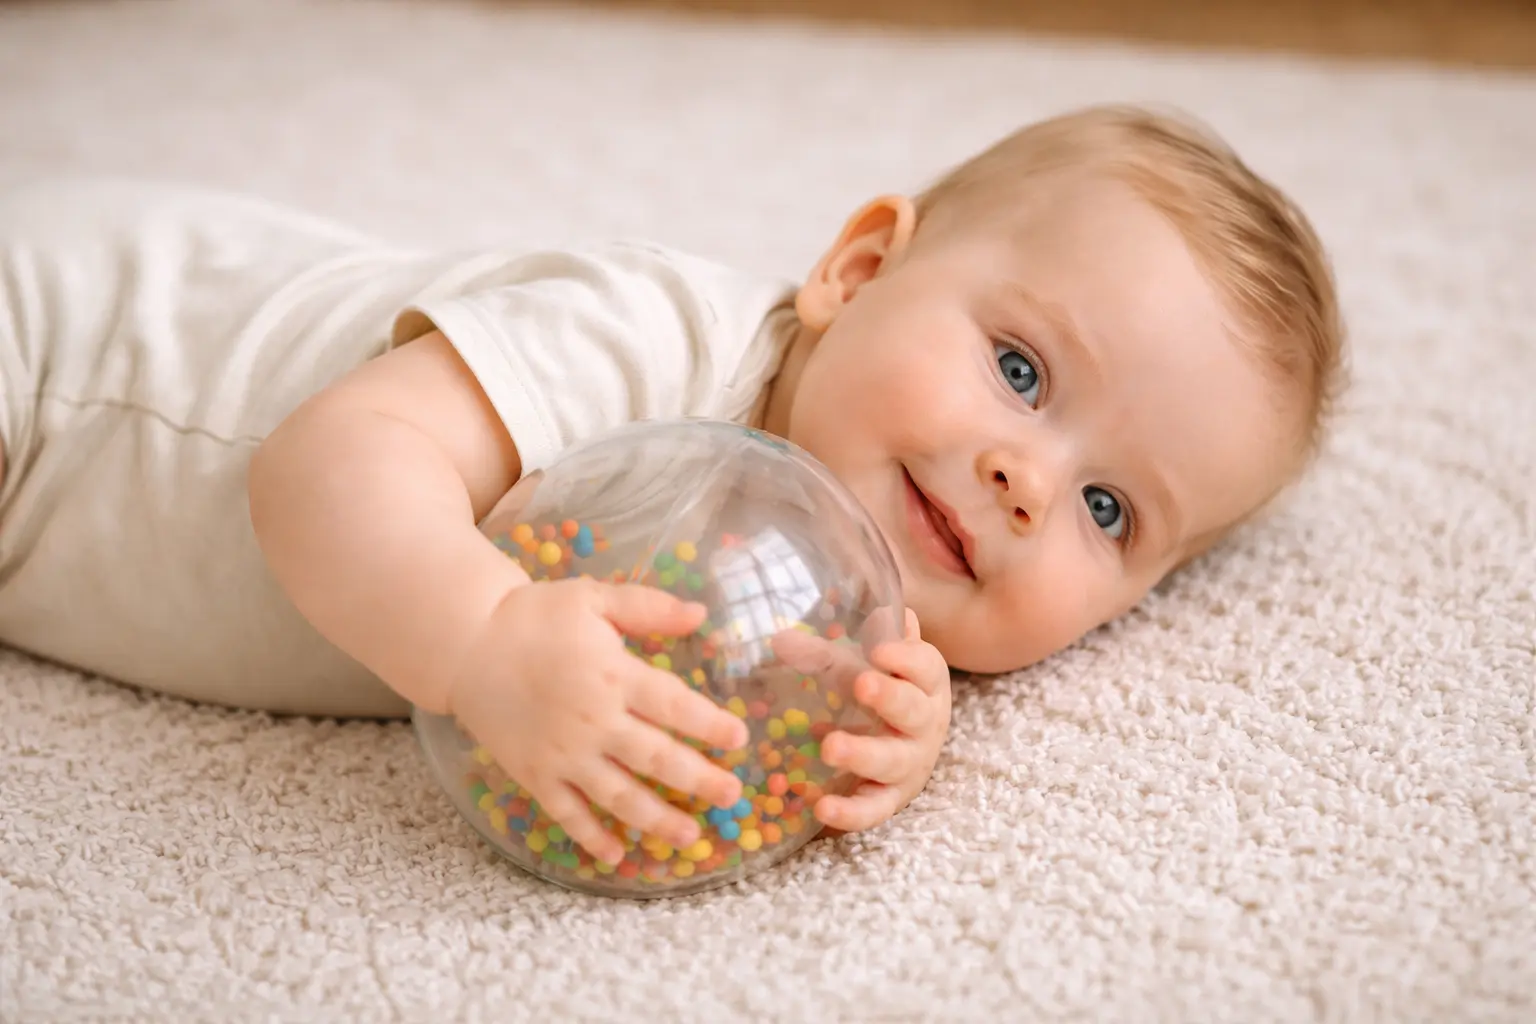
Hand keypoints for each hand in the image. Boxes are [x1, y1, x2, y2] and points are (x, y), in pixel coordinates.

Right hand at [447, 577, 748, 865]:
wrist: (467, 644)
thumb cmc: (534, 616)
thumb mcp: (593, 598)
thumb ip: (648, 607)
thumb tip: (700, 615)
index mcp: (614, 675)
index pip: (675, 706)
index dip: (711, 725)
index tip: (739, 739)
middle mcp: (595, 722)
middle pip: (657, 759)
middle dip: (699, 780)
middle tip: (732, 796)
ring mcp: (565, 755)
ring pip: (620, 796)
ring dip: (658, 820)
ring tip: (690, 837)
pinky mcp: (536, 775)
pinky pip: (568, 813)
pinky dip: (591, 838)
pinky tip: (616, 856)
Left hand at [772, 608, 951, 832]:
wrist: (907, 747)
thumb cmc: (880, 694)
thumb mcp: (860, 666)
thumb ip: (826, 651)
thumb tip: (782, 638)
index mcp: (925, 684)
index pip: (925, 666)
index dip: (905, 657)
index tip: (879, 649)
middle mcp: (925, 725)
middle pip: (913, 711)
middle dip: (889, 697)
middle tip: (862, 684)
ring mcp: (909, 764)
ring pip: (892, 761)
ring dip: (863, 754)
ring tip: (830, 747)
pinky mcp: (890, 799)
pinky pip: (874, 809)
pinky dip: (852, 813)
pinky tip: (823, 808)